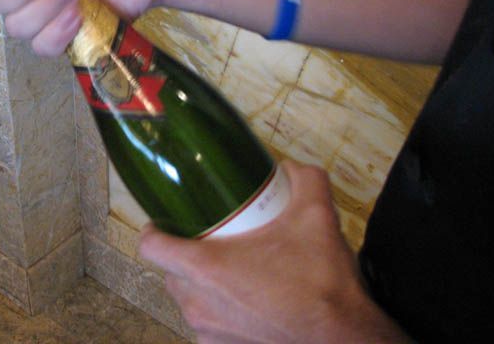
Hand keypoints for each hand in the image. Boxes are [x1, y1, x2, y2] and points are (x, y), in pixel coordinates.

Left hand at [139, 161, 409, 342]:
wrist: (343, 338)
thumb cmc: (320, 282)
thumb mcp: (316, 216)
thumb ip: (302, 180)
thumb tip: (288, 167)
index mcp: (204, 267)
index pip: (150, 245)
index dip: (155, 230)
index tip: (168, 222)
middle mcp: (197, 303)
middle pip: (170, 271)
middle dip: (185, 255)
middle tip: (213, 241)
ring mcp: (207, 331)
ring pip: (187, 299)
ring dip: (201, 284)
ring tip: (231, 271)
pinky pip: (206, 323)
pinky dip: (218, 310)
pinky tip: (245, 301)